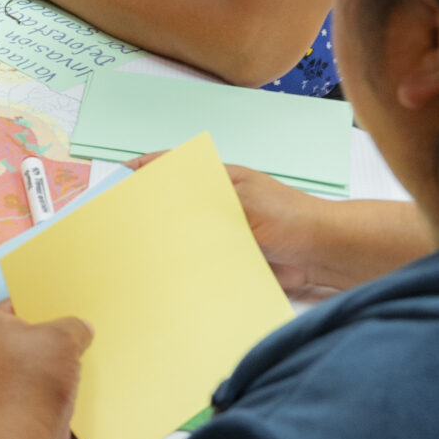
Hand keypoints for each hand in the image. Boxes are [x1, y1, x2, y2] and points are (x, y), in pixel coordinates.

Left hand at [0, 299, 88, 438]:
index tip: (63, 307)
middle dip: (46, 338)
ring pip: (24, 366)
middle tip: (74, 335)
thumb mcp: (64, 338)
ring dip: (47, 366)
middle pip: (20, 338)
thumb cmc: (35, 379)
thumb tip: (82, 328)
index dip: (40, 304)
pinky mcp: (0, 409)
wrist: (22, 437)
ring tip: (76, 362)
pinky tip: (67, 389)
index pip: (13, 305)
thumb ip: (74, 326)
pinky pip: (25, 390)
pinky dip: (43, 389)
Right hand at [123, 153, 346, 297]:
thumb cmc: (287, 217)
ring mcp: (222, 230)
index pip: (174, 167)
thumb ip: (203, 202)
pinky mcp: (228, 256)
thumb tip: (162, 202)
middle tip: (117, 222)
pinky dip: (182, 262)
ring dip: (164, 239)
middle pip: (173, 201)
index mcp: (220, 179)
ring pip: (183, 231)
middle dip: (147, 208)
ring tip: (133, 250)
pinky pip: (198, 256)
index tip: (116, 179)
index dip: (144, 170)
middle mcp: (217, 202)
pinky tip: (163, 271)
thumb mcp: (242, 203)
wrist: (322, 254)